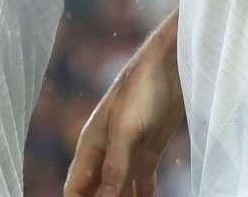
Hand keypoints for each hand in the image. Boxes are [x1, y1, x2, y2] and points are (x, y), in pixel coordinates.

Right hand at [64, 14, 184, 196]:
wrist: (172, 64)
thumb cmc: (144, 89)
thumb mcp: (127, 130)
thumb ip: (115, 166)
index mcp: (91, 144)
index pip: (75, 188)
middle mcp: (105, 150)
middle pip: (96, 191)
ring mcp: (127, 150)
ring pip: (118, 189)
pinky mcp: (148, 149)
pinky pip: (140, 182)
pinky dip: (141, 196)